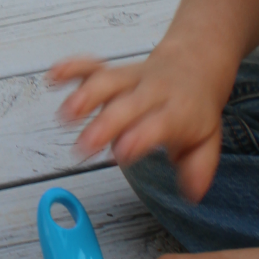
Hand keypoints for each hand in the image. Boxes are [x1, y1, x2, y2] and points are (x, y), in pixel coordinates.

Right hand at [47, 40, 234, 201]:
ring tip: (64, 115)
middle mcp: (151, 93)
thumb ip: (198, 169)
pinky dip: (71, 69)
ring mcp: (130, 80)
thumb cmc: (192, 110)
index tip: (122, 153)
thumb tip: (191, 194)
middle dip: (104, 123)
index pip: (158, 125)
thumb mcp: (205, 142)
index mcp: (176, 112)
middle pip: (126, 105)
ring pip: (107, 81)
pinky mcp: (112, 71)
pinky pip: (91, 66)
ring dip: (84, 95)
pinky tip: (53, 77)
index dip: (140, 137)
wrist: (196, 64)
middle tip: (84, 146)